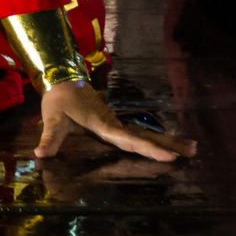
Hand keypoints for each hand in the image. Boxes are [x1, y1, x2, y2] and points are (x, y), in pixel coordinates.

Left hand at [35, 81, 195, 162]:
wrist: (62, 78)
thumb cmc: (58, 99)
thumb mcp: (53, 117)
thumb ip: (50, 137)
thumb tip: (41, 154)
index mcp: (103, 124)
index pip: (128, 139)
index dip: (148, 149)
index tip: (169, 157)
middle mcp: (114, 124)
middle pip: (144, 137)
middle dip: (169, 145)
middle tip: (194, 152)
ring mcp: (116, 124)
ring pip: (144, 134)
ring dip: (167, 141)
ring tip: (192, 149)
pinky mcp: (113, 124)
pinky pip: (136, 134)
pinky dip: (153, 140)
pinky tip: (166, 145)